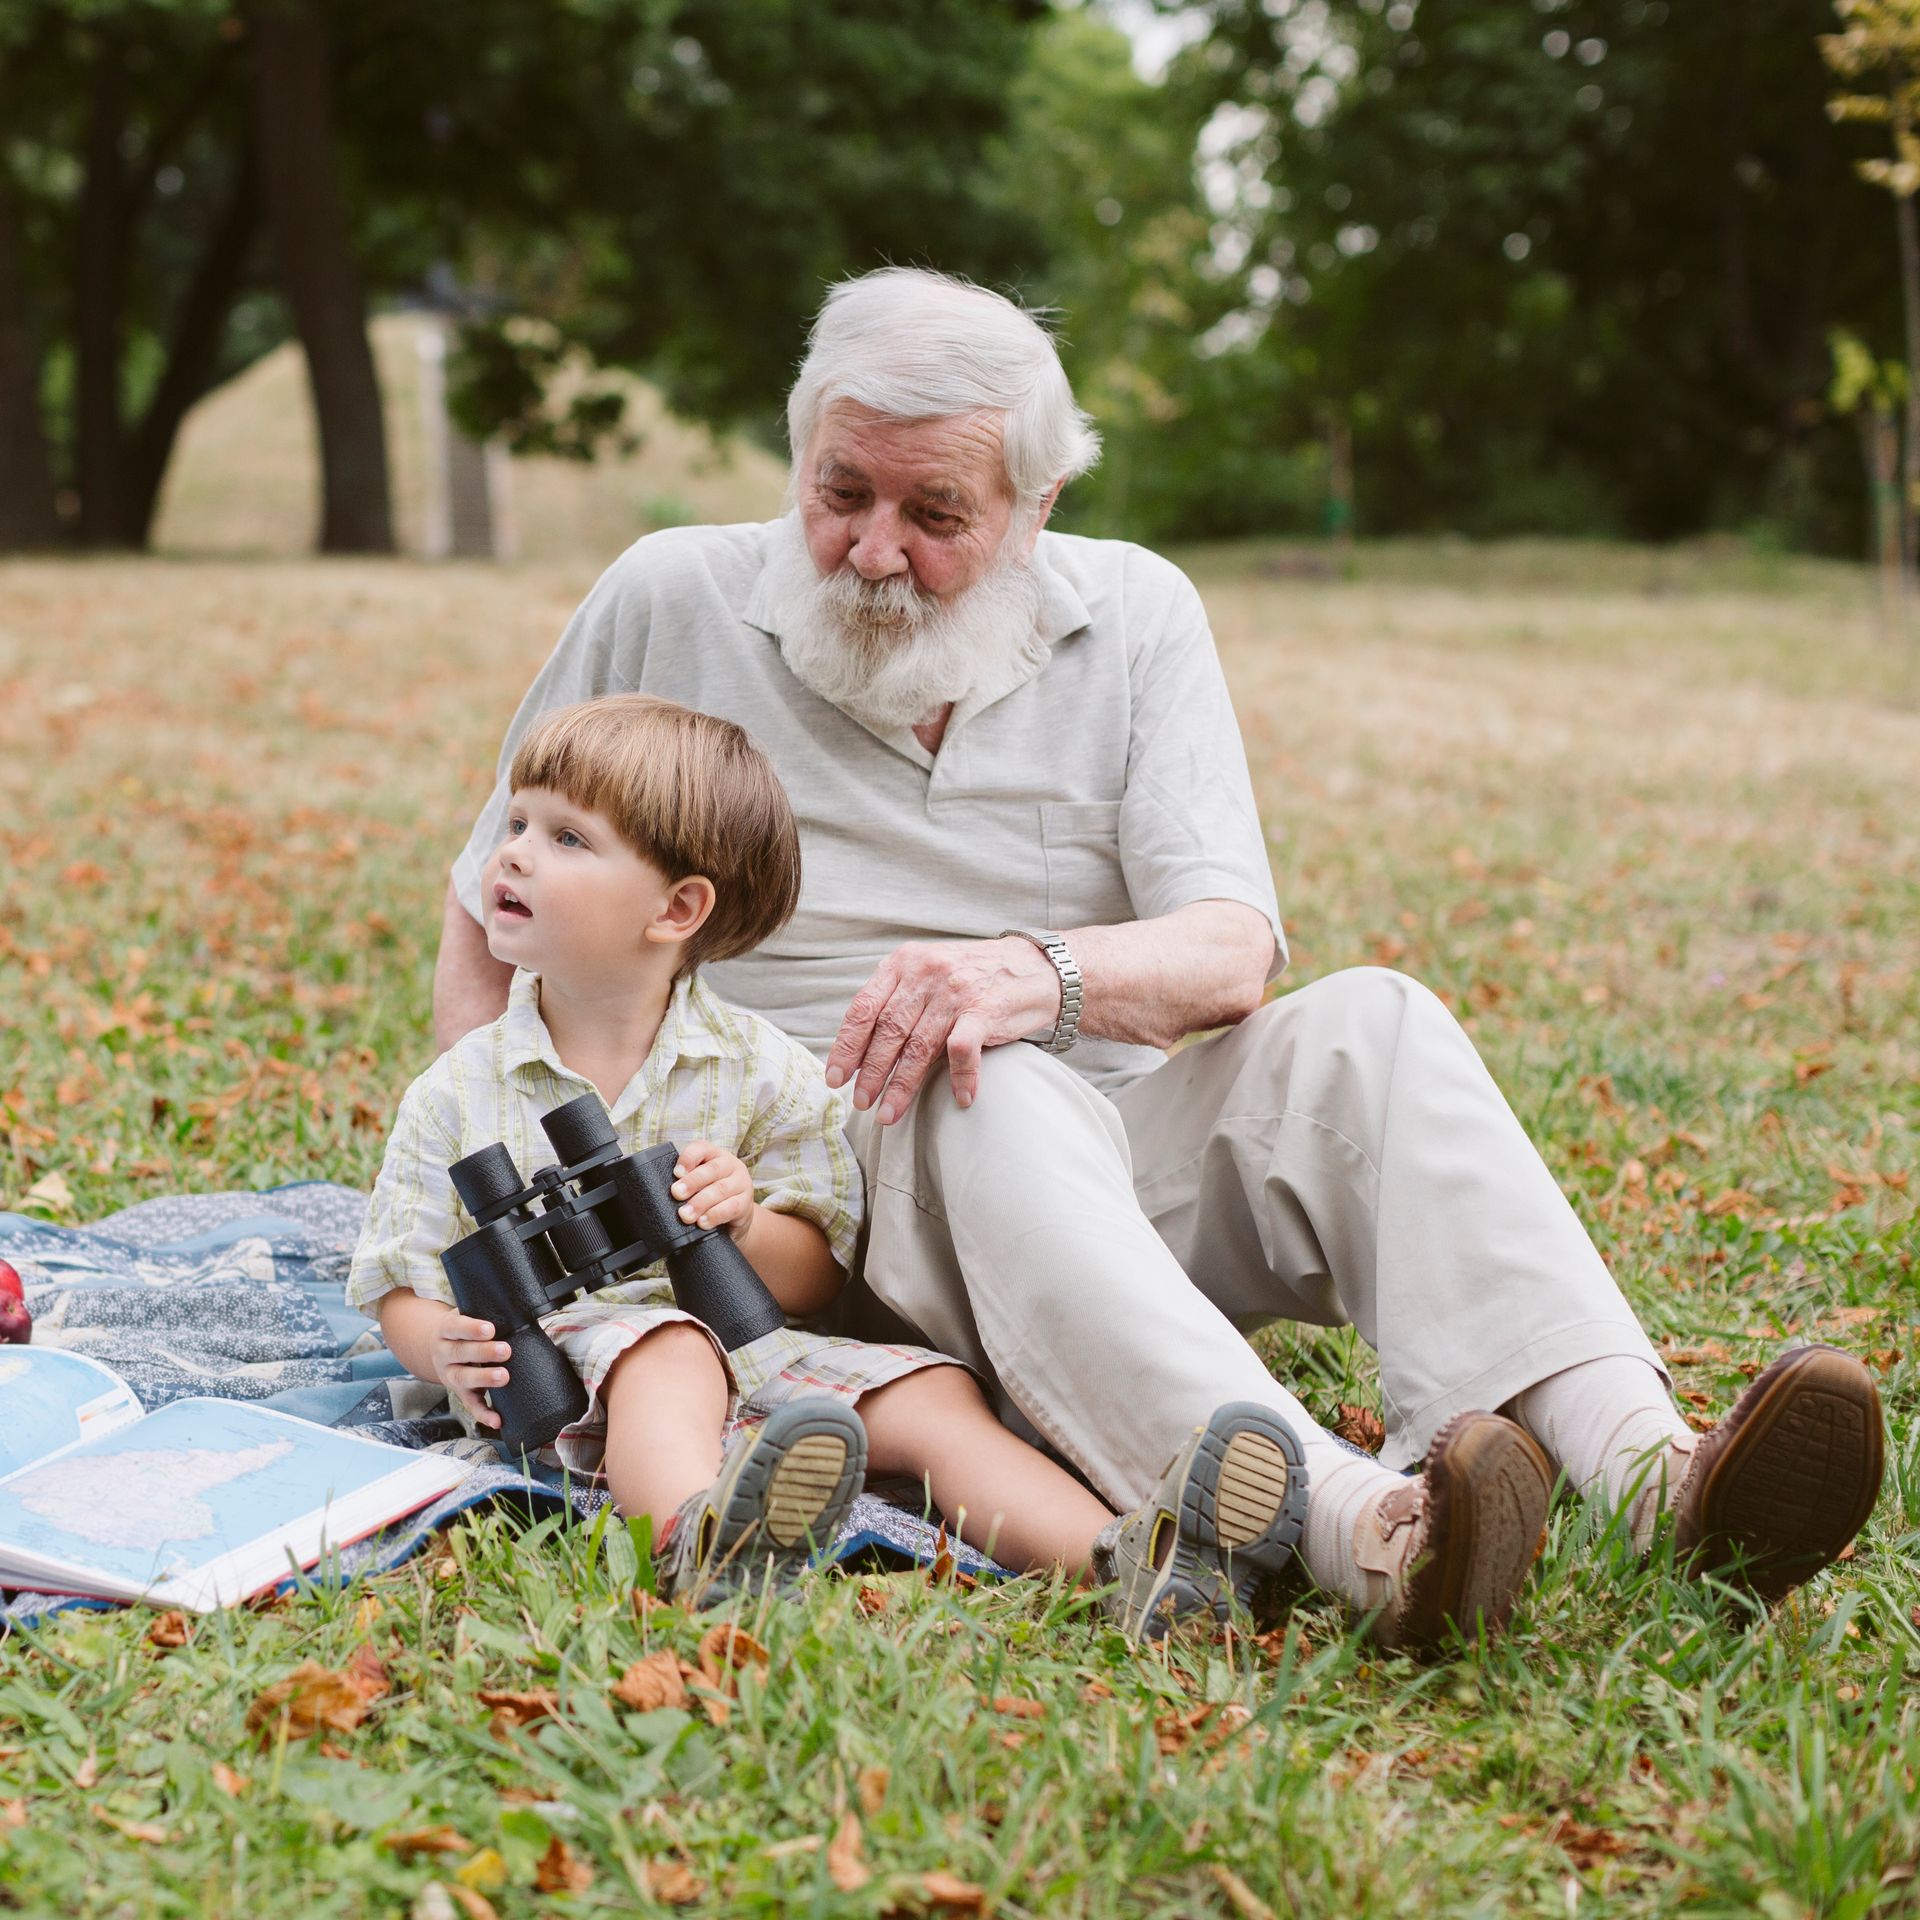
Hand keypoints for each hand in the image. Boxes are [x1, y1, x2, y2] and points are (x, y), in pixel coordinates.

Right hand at [431, 1310, 511, 1430]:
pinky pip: (470, 1405)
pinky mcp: (459, 1393)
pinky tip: (497, 1420)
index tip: (490, 1329)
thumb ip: (484, 1314)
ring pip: (463, 1378)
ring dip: (483, 1379)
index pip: (456, 1327)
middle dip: (483, 1352)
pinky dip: (483, 1414)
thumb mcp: (466, 1316)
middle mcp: (444, 1353)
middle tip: (505, 1351)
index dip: (471, 1328)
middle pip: (459, 1352)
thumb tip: (518, 1310)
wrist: (436, 1346)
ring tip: (503, 1377)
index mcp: (446, 1330)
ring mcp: (450, 1375)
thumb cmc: (463, 1328)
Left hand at [671, 1140, 757, 1237]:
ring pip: (720, 1190)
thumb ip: (684, 1182)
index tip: (676, 1173)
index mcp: (715, 1155)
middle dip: (691, 1182)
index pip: (701, 1148)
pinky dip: (714, 1215)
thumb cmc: (711, 1196)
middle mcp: (731, 1165)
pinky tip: (702, 1222)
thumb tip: (657, 1188)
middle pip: (711, 1170)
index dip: (688, 1158)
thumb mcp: (700, 1184)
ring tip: (685, 1215)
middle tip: (676, 1194)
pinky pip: (731, 1208)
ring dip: (700, 1203)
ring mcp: (741, 1183)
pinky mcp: (746, 1203)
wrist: (737, 1218)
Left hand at [825, 936, 1062, 1124]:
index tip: (836, 1077)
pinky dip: (959, 1077)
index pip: (863, 1008)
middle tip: (860, 1101)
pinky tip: (960, 1099)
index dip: (846, 1046)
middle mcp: (925, 974)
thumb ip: (897, 999)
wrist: (1034, 968)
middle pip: (888, 1031)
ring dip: (902, 1085)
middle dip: (870, 1071)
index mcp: (903, 964)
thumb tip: (862, 1050)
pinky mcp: (984, 1010)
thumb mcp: (927, 973)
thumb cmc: (973, 977)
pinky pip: (963, 1050)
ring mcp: (955, 992)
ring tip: (888, 1113)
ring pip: (918, 1046)